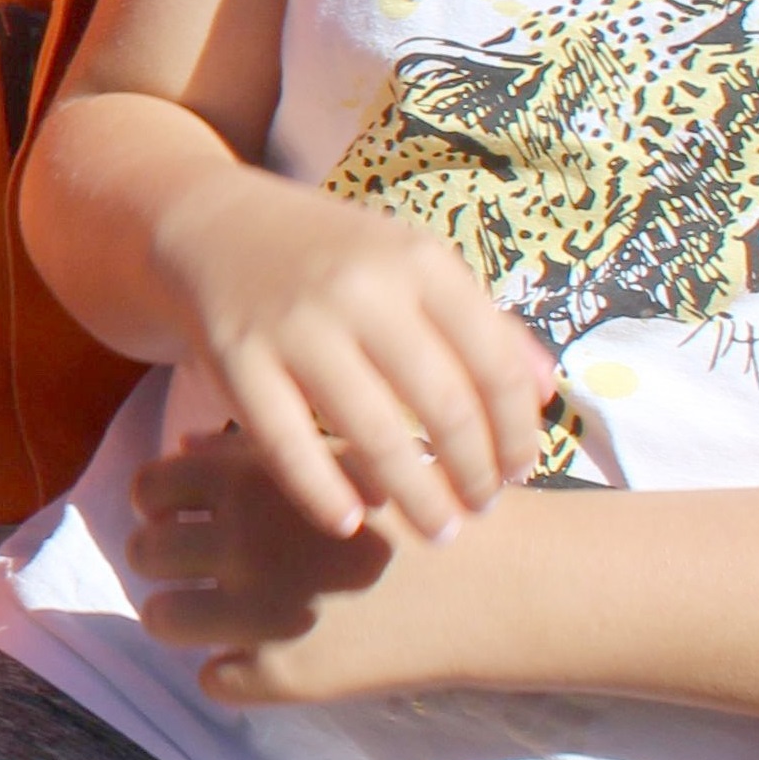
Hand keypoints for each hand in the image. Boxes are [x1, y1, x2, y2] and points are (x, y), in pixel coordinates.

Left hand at [124, 423, 443, 700]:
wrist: (496, 584)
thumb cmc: (421, 507)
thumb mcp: (339, 456)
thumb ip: (253, 453)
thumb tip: (181, 453)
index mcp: (253, 480)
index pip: (150, 488)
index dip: (160, 505)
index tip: (186, 516)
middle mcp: (242, 541)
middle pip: (145, 553)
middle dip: (167, 560)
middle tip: (205, 569)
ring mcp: (259, 611)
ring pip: (162, 619)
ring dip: (188, 616)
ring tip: (228, 614)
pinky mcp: (283, 675)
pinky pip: (213, 679)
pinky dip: (237, 671)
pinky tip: (276, 654)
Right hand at [152, 173, 552, 539]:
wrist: (212, 227)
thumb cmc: (332, 257)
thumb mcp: (412, 264)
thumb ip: (483, 323)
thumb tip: (546, 393)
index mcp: (419, 261)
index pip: (494, 364)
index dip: (517, 432)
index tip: (520, 473)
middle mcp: (362, 287)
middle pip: (444, 406)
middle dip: (474, 474)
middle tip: (481, 510)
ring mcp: (295, 324)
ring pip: (373, 434)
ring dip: (417, 497)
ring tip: (439, 532)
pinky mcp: (235, 358)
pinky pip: (286, 444)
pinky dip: (323, 493)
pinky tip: (350, 521)